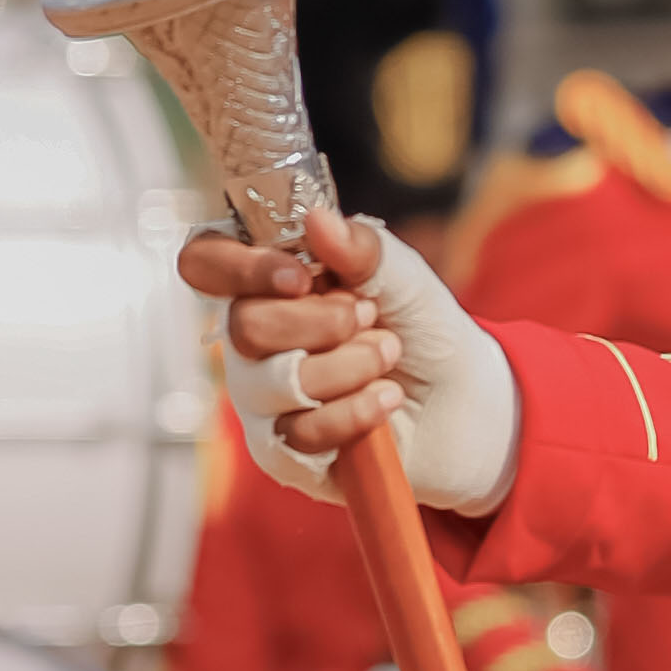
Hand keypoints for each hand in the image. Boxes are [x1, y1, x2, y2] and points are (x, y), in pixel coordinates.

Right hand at [183, 213, 520, 515]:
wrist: (464, 402)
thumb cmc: (421, 330)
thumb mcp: (403, 278)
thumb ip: (361, 249)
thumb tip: (316, 219)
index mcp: (268, 283)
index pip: (205, 262)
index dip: (240, 267)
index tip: (301, 276)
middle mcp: (253, 339)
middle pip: (242, 327)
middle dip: (322, 323)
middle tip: (369, 318)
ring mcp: (263, 397)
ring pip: (276, 382)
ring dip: (349, 366)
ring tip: (389, 356)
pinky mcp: (283, 451)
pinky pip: (299, 434)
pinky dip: (355, 413)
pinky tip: (387, 399)